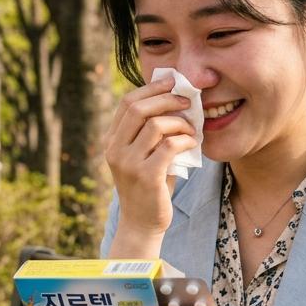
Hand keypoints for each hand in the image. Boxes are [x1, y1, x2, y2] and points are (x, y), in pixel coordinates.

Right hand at [103, 76, 197, 238]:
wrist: (142, 223)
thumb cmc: (149, 185)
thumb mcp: (143, 155)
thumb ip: (150, 132)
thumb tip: (175, 99)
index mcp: (112, 141)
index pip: (127, 103)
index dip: (150, 89)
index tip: (171, 82)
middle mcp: (115, 150)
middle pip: (138, 108)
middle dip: (166, 99)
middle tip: (187, 101)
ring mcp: (129, 163)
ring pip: (156, 125)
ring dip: (180, 123)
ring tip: (192, 129)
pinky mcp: (147, 176)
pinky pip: (170, 146)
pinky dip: (186, 140)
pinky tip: (193, 144)